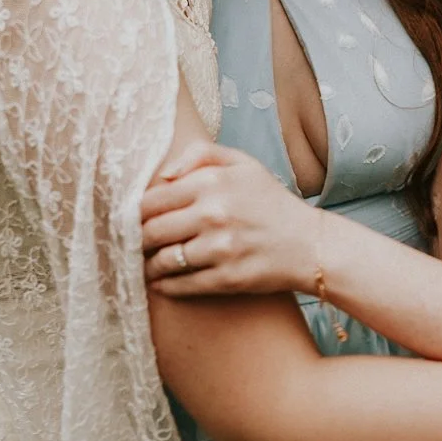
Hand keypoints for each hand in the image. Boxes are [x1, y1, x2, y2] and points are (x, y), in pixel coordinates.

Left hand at [140, 139, 318, 294]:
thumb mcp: (244, 164)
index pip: (151, 200)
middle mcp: (213, 214)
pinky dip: (165, 285)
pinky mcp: (226, 278)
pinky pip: (180, 285)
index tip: (131, 219)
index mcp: (212, 182)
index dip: (134, 212)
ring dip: (148, 265)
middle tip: (134, 243)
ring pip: (162, 261)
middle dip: (137, 239)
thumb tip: (163, 175)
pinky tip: (161, 282)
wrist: (309, 244)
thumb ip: (201, 155)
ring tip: (147, 264)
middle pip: (151, 231)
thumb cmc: (272, 203)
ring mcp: (219, 249)